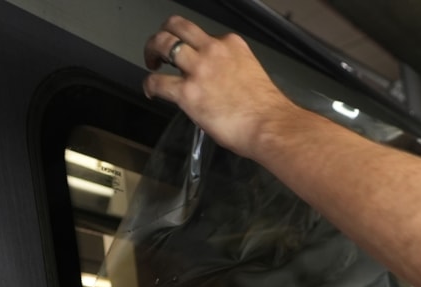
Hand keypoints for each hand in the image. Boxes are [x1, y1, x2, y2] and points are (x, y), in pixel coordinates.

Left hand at [143, 16, 297, 157]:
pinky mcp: (187, 92)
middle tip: (160, 50)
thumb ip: (231, 71)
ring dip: (152, 52)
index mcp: (231, 45)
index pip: (204, 36)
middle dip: (164, 35)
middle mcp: (213, 50)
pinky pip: (157, 82)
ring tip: (153, 63)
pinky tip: (151, 90)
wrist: (271, 125)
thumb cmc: (266, 110)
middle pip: (177, 26)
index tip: (190, 59)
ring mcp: (198, 69)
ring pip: (163, 43)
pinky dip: (149, 84)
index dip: (193, 47)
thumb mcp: (250, 74)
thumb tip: (217, 85)